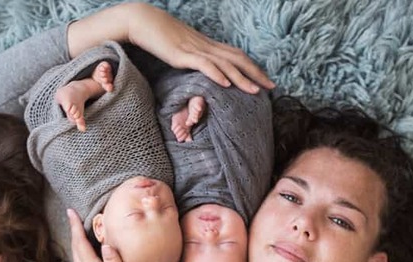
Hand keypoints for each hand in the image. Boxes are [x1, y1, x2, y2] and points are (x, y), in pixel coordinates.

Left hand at [67, 209, 138, 261]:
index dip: (76, 227)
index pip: (81, 245)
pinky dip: (82, 254)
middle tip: (72, 215)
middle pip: (77, 249)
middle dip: (74, 231)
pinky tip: (86, 256)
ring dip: (77, 242)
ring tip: (78, 230)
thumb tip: (106, 245)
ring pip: (78, 258)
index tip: (71, 211)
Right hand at [126, 3, 273, 92]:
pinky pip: (203, 64)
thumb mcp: (180, 49)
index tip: (266, 80)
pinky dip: (216, 74)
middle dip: (256, 73)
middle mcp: (205, 46)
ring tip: (255, 91)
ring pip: (224, 63)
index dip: (253, 67)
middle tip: (271, 87)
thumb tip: (201, 72)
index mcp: (207, 45)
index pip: (236, 55)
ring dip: (241, 77)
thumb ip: (192, 59)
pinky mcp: (181, 54)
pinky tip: (225, 84)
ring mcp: (194, 49)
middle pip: (237, 59)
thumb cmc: (158, 35)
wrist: (141, 20)